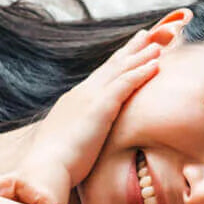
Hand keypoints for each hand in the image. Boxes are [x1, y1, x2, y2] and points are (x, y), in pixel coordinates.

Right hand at [18, 31, 160, 201]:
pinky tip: (156, 64)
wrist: (45, 168)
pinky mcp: (99, 108)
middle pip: (111, 66)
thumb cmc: (57, 165)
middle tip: (145, 34)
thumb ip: (83, 139)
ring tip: (158, 44)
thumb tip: (89, 147)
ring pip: (120, 70)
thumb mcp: (72, 146)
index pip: (101, 78)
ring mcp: (90, 98)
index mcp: (76, 103)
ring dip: (140, 55)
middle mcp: (82, 94)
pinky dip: (141, 72)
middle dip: (129, 50)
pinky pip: (125, 84)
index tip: (130, 51)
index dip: (117, 63)